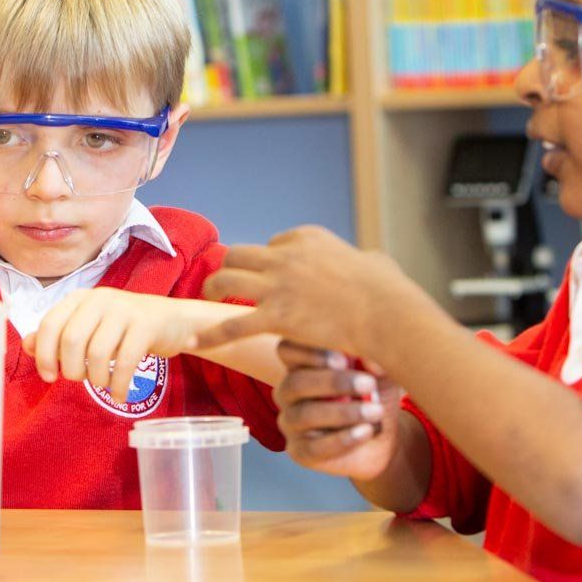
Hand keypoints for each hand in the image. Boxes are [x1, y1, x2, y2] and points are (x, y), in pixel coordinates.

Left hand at [23, 288, 200, 402]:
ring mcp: (124, 310)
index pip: (50, 324)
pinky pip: (125, 361)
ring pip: (97, 353)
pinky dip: (119, 385)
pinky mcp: (146, 324)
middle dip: (73, 370)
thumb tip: (28, 345)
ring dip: (97, 379)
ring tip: (103, 385)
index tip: (49, 376)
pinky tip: (120, 395)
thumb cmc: (123, 328)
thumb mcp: (88, 328)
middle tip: (82, 380)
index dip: (45, 355)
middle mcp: (99, 299)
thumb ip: (58, 336)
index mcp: (79, 299)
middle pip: (72, 340)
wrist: (172, 321)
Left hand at [193, 225, 428, 358]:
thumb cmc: (388, 292)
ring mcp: (277, 285)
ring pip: (225, 279)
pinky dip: (211, 335)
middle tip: (225, 285)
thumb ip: (366, 259)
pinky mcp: (275, 316)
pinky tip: (193, 343)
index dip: (270, 262)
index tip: (272, 277)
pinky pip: (232, 324)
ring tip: (208, 300)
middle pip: (239, 255)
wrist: (385, 313)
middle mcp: (285, 256)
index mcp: (306, 238)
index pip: (273, 243)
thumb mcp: (376, 262)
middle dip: (230, 268)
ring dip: (213, 289)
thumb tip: (372, 262)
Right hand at [274, 342, 403, 480]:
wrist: (381, 439)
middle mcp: (288, 392)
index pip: (287, 349)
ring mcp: (290, 423)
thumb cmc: (373, 397)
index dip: (309, 351)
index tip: (343, 358)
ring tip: (375, 411)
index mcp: (301, 365)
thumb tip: (371, 361)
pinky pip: (314, 447)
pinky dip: (343, 438)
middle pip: (295, 383)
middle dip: (332, 382)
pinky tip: (366, 431)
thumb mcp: (380, 375)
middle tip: (368, 384)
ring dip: (343, 412)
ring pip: (304, 415)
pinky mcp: (299, 452)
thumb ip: (374, 363)